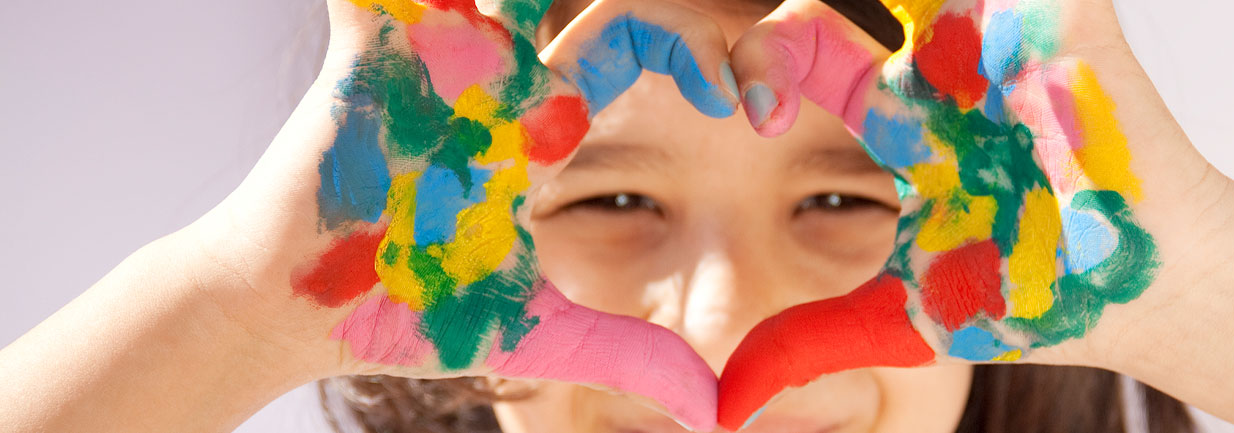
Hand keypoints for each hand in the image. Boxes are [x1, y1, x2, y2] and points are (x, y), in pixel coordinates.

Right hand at [200, 0, 737, 428]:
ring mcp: (432, 60)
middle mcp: (493, 78)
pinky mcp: (369, 53)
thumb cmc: (403, 313)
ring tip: (528, 6)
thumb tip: (715, 411)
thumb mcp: (536, 334)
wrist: (294, 314)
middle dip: (644, 6)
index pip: (629, 42)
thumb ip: (626, 356)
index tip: (745, 102)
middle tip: (716, 40)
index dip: (694, 50)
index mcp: (539, 123)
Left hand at [715, 0, 1176, 427]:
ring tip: (903, 27)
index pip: (805, 48)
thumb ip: (813, 341)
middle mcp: (943, 61)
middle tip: (760, 40)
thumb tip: (727, 399)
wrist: (1150, 292)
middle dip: (803, 11)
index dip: (763, 60)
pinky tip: (979, 10)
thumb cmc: (1038, 297)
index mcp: (898, 113)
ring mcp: (1001, 30)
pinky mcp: (1063, 13)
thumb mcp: (903, 316)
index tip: (756, 111)